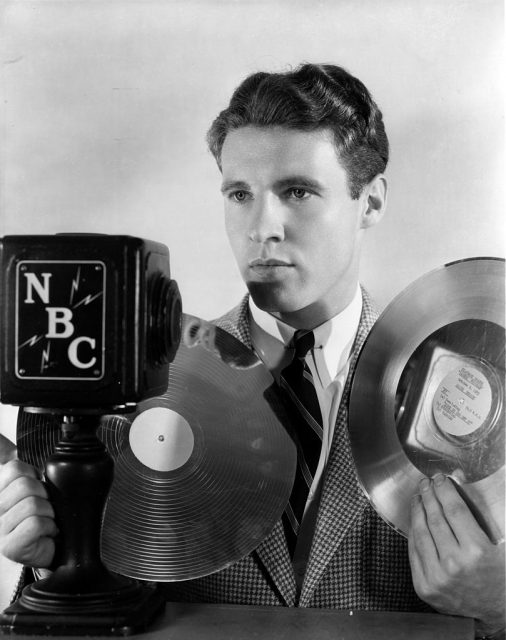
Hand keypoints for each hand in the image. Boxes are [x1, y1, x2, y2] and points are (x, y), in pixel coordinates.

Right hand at [0, 459, 57, 567]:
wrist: (52, 547)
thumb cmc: (40, 514)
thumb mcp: (28, 484)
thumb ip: (11, 461)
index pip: (14, 468)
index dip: (33, 474)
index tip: (35, 486)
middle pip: (26, 485)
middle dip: (44, 496)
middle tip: (43, 508)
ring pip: (33, 504)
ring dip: (48, 513)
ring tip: (44, 521)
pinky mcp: (9, 547)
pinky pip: (36, 523)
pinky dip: (47, 527)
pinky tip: (44, 533)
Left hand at [409, 474, 504, 636]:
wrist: (494, 610)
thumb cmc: (498, 574)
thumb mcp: (496, 542)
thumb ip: (476, 513)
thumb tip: (456, 480)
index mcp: (477, 551)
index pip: (454, 510)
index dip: (445, 491)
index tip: (440, 479)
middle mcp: (454, 564)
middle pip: (435, 518)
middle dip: (429, 496)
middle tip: (426, 483)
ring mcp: (436, 576)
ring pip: (421, 533)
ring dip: (417, 510)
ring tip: (418, 497)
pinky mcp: (423, 586)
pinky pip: (414, 551)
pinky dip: (413, 533)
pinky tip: (416, 520)